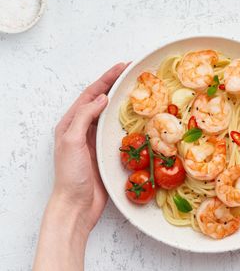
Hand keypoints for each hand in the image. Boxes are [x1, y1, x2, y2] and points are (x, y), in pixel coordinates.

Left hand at [34, 63, 127, 270]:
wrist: (77, 204)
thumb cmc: (71, 174)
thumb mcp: (71, 142)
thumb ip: (84, 118)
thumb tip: (101, 99)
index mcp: (71, 122)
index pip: (91, 94)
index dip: (106, 78)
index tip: (123, 66)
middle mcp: (83, 128)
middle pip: (101, 100)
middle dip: (116, 84)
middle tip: (133, 73)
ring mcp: (95, 139)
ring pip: (111, 113)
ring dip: (123, 100)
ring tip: (138, 89)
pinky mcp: (105, 150)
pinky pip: (118, 130)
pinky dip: (127, 120)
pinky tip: (138, 117)